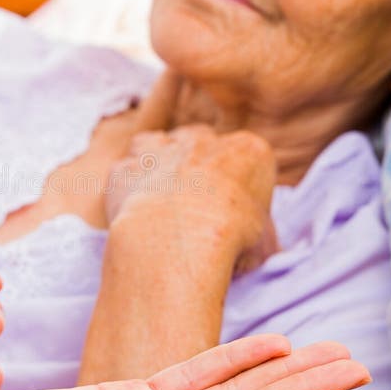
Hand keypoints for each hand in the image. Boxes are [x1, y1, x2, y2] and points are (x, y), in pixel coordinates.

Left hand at [106, 124, 277, 274]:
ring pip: (158, 145)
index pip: (247, 159)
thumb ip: (259, 236)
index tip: (231, 212)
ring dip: (159, 165)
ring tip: (160, 202)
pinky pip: (126, 171)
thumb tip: (255, 249)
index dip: (236, 185)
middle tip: (194, 207)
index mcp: (249, 151)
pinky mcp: (126, 167)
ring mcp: (161, 149)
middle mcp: (203, 140)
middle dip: (196, 168)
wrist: (179, 237)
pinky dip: (128, 187)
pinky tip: (133, 211)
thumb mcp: (265, 245)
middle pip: (201, 145)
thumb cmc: (230, 239)